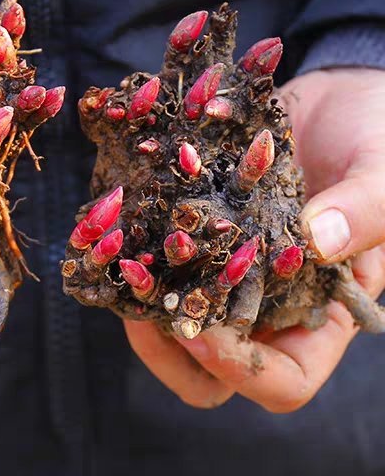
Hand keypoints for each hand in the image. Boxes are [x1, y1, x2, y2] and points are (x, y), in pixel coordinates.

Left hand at [124, 68, 384, 411]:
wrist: (342, 94)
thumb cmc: (379, 136)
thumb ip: (365, 209)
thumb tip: (319, 240)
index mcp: (319, 311)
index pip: (281, 381)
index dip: (237, 370)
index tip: (198, 332)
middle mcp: (266, 301)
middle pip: (207, 367)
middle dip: (166, 349)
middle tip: (136, 306)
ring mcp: (225, 266)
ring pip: (171, 314)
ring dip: (140, 300)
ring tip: (120, 263)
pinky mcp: (197, 228)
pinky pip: (160, 256)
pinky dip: (136, 249)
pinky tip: (116, 225)